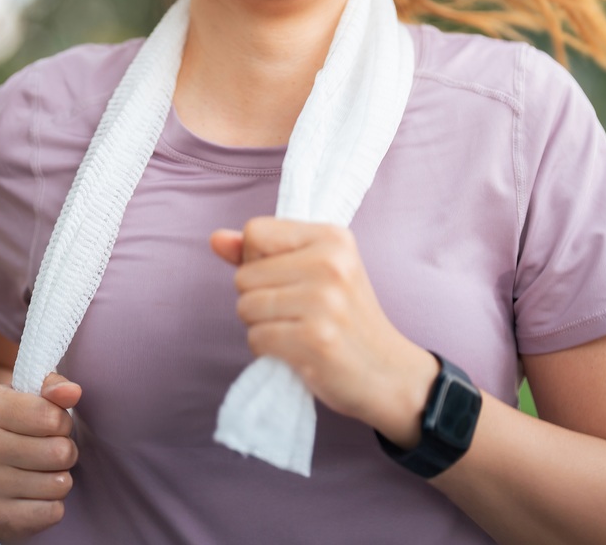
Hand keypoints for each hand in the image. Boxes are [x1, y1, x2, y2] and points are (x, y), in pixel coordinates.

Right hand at [0, 372, 80, 541]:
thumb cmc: (19, 426)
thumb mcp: (32, 397)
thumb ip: (54, 387)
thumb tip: (71, 392)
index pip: (53, 417)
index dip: (61, 421)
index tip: (50, 424)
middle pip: (60, 452)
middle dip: (65, 451)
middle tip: (49, 450)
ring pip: (59, 483)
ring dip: (59, 478)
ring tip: (42, 472)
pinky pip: (51, 512)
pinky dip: (52, 506)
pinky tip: (36, 496)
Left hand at [210, 218, 438, 445]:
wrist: (389, 373)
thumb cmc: (346, 319)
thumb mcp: (316, 271)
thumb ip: (263, 253)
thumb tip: (216, 239)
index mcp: (332, 237)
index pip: (255, 232)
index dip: (256, 260)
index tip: (286, 279)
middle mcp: (329, 263)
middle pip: (244, 275)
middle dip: (257, 299)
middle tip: (296, 313)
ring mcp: (323, 302)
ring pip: (246, 307)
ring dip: (261, 326)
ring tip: (296, 331)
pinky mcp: (314, 340)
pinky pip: (256, 338)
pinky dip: (268, 350)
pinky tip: (297, 351)